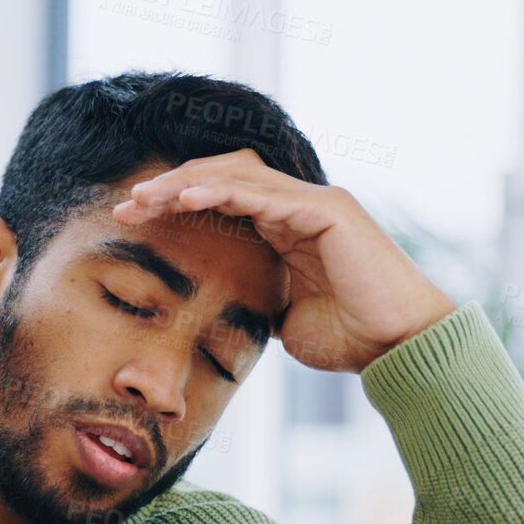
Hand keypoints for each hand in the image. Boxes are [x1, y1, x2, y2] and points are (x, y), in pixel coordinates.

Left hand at [110, 149, 455, 372]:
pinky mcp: (328, 210)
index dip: (174, 202)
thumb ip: (255, 301)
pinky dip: (222, 190)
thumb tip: (223, 312)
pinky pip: (264, 193)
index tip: (130, 219)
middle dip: (171, 185)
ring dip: (186, 183)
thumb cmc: (348, 337)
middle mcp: (299, 205)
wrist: (397, 349)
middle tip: (127, 205)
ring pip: (237, 174)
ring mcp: (316, 202)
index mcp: (285, 226)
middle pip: (222, 174)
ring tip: (145, 198)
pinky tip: (186, 199)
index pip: (220, 196)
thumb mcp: (282, 319)